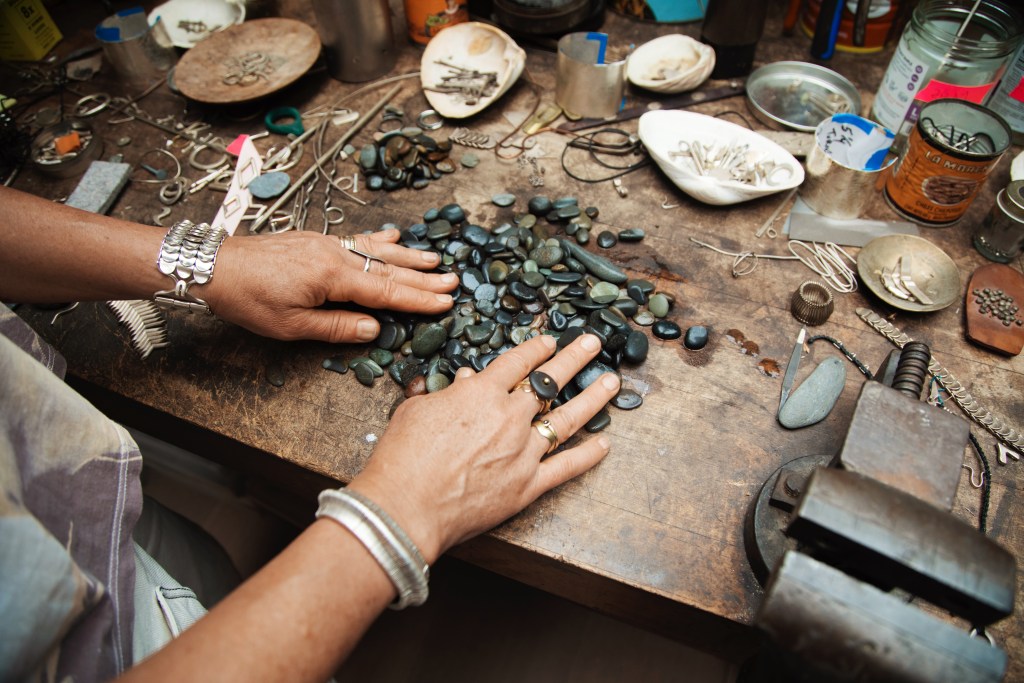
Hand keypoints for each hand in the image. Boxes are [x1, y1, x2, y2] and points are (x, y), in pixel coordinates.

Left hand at [205, 230, 456, 341]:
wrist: (213, 265)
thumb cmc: (247, 298)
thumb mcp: (290, 325)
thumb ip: (335, 327)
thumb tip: (373, 329)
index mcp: (332, 277)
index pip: (385, 291)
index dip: (418, 299)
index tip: (445, 302)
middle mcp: (335, 254)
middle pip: (388, 268)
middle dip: (423, 277)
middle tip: (454, 280)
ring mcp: (325, 243)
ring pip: (376, 249)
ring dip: (407, 255)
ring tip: (434, 258)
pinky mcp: (314, 240)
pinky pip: (357, 239)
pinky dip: (378, 238)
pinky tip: (392, 234)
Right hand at [349, 333, 618, 563]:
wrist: (405, 507)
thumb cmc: (401, 458)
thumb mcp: (416, 411)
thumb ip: (445, 393)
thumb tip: (464, 380)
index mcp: (481, 393)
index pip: (517, 363)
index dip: (535, 349)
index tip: (549, 342)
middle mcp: (509, 417)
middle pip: (550, 381)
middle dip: (575, 358)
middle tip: (594, 343)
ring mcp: (523, 452)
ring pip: (567, 419)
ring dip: (593, 398)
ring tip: (612, 382)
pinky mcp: (528, 486)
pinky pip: (566, 468)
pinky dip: (588, 456)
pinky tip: (604, 444)